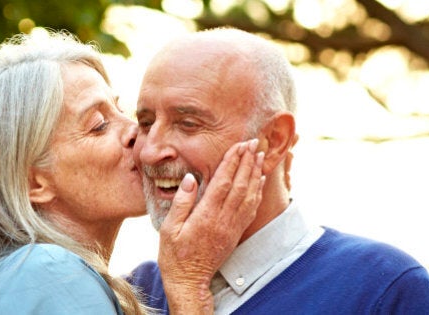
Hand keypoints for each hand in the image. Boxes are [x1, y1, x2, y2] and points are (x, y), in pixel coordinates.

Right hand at [158, 139, 264, 313]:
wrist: (189, 280)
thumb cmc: (174, 255)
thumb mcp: (169, 228)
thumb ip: (181, 203)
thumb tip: (189, 179)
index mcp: (206, 216)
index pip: (223, 183)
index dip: (232, 162)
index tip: (238, 145)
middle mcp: (223, 220)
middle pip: (240, 185)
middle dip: (247, 161)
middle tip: (253, 142)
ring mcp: (231, 227)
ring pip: (248, 195)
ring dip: (254, 173)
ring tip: (259, 155)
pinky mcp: (235, 233)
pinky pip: (250, 209)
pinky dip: (256, 191)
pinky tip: (258, 180)